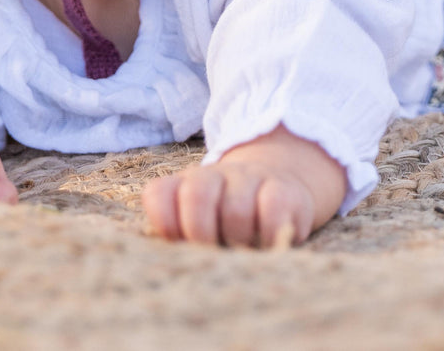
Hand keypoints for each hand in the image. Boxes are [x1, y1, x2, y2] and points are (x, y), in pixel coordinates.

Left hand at [142, 125, 347, 247]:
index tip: (180, 244)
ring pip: (236, 209)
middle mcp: (214, 176)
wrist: (277, 186)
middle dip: (201, 233)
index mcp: (185, 185)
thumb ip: (181, 239)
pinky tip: (268, 243)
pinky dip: (269, 234)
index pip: (159, 194)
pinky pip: (273, 209)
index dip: (166, 224)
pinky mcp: (284, 189)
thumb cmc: (227, 221)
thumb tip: (177, 268)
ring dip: (239, 238)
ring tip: (243, 249)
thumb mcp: (199, 227)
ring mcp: (250, 179)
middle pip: (196, 193)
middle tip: (213, 252)